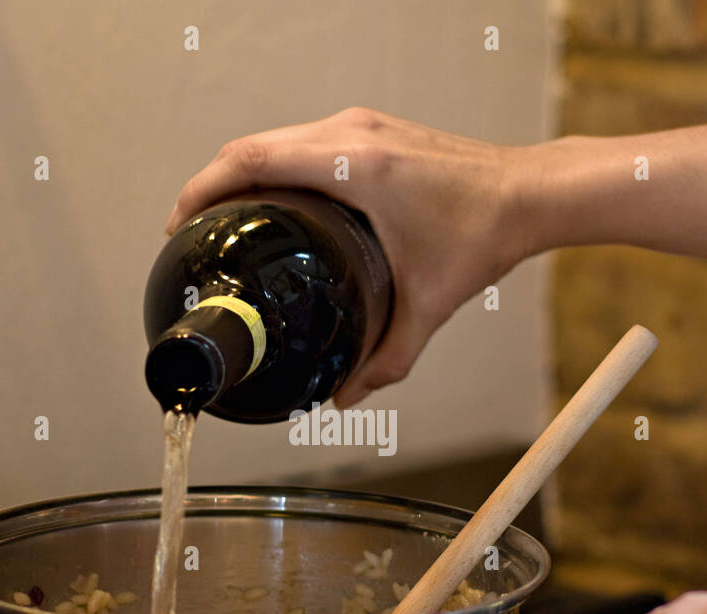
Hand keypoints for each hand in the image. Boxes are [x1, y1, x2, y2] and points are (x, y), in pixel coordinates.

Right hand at [165, 108, 537, 407]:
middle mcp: (350, 133)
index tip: (178, 226)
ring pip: (273, 136)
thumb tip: (343, 397)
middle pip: (250, 145)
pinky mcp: (369, 128)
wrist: (528, 193)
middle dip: (209, 185)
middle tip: (190, 234)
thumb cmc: (483, 237)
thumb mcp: (428, 306)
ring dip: (239, 171)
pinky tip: (267, 199)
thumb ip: (386, 359)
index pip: (251, 161)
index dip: (202, 190)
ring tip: (220, 219)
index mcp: (354, 165)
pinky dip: (272, 164)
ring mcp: (359, 124)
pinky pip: (300, 137)